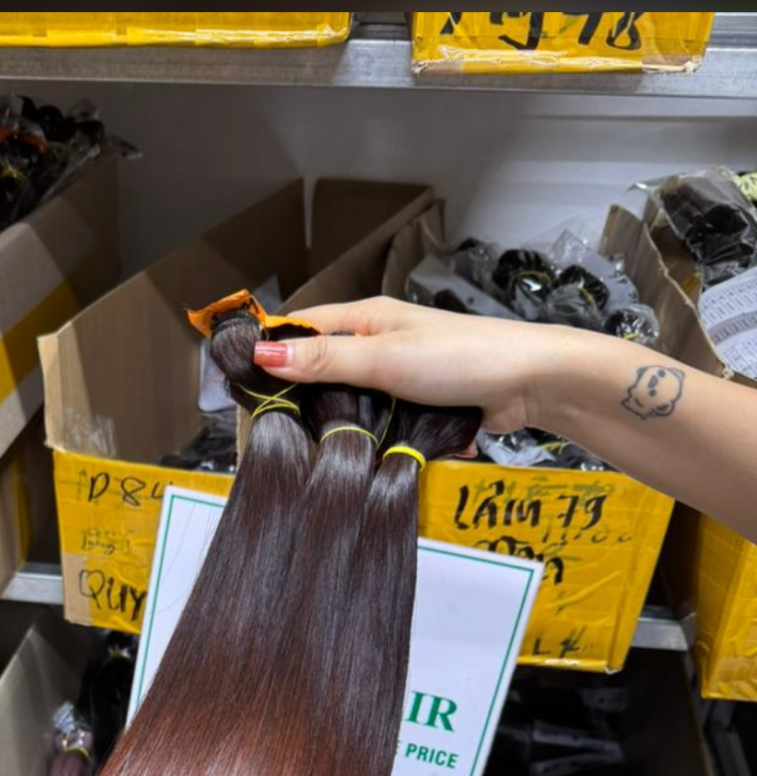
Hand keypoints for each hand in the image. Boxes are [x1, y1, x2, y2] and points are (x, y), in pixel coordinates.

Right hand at [254, 295, 594, 433]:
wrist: (530, 383)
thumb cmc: (462, 358)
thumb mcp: (384, 358)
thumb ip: (325, 361)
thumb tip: (264, 354)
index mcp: (366, 319)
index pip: (301, 329)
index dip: (271, 352)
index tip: (244, 385)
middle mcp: (380, 343)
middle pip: (323, 371)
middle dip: (305, 398)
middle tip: (279, 432)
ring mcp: (401, 376)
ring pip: (352, 403)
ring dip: (343, 424)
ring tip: (317, 451)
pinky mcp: (420, 406)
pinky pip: (384, 424)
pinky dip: (376, 437)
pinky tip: (364, 456)